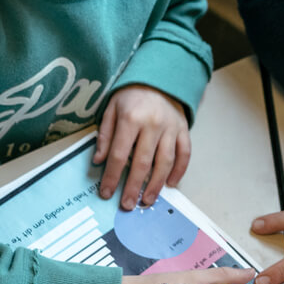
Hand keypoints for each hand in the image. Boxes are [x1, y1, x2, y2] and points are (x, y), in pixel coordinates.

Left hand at [93, 85, 190, 208]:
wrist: (160, 77)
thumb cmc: (131, 96)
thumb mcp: (111, 108)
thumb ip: (104, 134)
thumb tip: (99, 161)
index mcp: (131, 118)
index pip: (119, 154)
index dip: (111, 176)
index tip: (106, 193)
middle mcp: (153, 125)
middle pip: (142, 162)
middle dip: (133, 186)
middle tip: (127, 205)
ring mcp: (171, 128)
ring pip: (165, 162)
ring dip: (156, 184)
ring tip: (147, 200)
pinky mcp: (184, 130)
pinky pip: (185, 154)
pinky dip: (179, 171)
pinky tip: (170, 184)